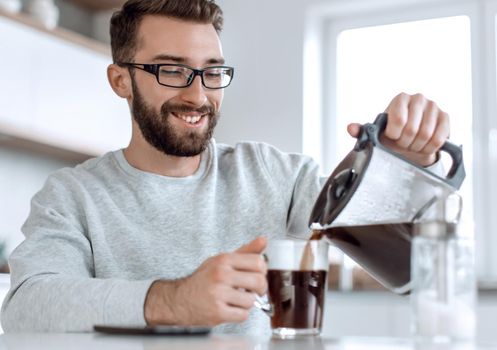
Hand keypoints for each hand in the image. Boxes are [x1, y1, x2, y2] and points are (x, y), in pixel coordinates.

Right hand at [144, 236, 267, 325]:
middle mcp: (221, 275)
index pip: (258, 261)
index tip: (257, 275)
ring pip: (251, 300)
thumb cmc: (204, 280)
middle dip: (259, 288)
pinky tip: (230, 308)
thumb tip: (263, 240)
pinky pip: (243, 315)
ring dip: (246, 303)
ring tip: (235, 299)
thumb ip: (245, 251)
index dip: (262, 271)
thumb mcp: (222, 261)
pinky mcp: (217, 312)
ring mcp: (218, 294)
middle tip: (252, 290)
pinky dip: (239, 314)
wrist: (180, 300)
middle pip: (259, 281)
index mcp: (224, 260)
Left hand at [347, 93, 449, 165]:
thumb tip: (350, 128)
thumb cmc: (392, 134)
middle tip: (403, 144)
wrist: (410, 140)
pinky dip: (429, 148)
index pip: (398, 120)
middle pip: (413, 129)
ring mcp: (434, 107)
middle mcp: (418, 98)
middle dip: (405, 143)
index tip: (393, 138)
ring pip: (426, 135)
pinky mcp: (446, 117)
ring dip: (417, 146)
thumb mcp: (376, 133)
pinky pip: (439, 139)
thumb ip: (361, 131)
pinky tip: (424, 146)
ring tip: (412, 145)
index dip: (395, 135)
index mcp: (400, 99)